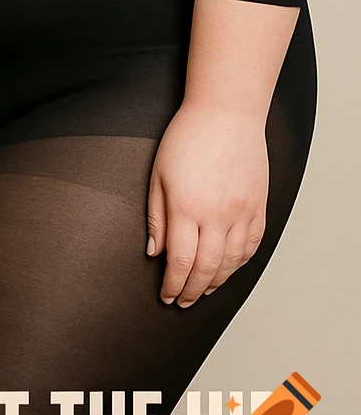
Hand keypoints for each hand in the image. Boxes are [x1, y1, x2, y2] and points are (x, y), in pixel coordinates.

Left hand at [146, 102, 267, 307]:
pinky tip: (229, 269)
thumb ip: (157, 216)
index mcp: (187, 208)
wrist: (226, 112)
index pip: (179, 261)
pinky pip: (252, 245)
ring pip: (232, 262)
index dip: (172, 285)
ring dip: (217, 282)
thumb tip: (154, 252)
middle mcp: (217, 215)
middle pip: (206, 269)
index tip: (166, 295)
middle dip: (192, 290)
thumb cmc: (187, 137)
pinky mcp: (259, 206)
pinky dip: (241, 263)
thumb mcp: (158, 174)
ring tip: (203, 290)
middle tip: (183, 301)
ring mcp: (242, 212)